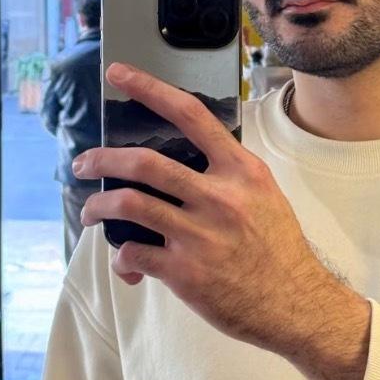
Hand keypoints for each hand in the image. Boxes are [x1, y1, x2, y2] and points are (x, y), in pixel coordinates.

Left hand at [74, 62, 371, 379]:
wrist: (296, 305)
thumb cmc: (279, 252)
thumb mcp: (265, 197)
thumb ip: (228, 175)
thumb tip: (184, 162)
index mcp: (240, 171)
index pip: (191, 114)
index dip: (148, 88)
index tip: (119, 74)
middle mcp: (219, 197)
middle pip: (145, 162)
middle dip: (102, 159)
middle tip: (84, 163)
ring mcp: (200, 234)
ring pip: (130, 204)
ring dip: (99, 207)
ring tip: (91, 212)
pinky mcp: (186, 272)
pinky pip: (134, 254)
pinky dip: (122, 259)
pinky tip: (127, 264)